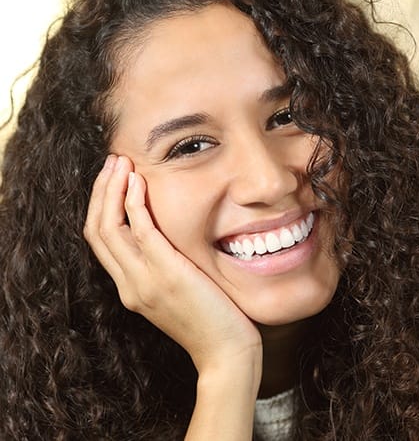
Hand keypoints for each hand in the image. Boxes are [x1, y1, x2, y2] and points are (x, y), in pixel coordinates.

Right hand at [83, 154, 261, 375]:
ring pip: (108, 227)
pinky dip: (133, 203)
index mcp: (130, 287)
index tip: (111, 179)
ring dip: (111, 189)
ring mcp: (143, 281)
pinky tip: (138, 182)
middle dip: (100, 191)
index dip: (100, 205)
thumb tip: (165, 236)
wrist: (226, 353)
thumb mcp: (178, 291)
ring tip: (120, 162)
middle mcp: (129, 284)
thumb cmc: (211, 320)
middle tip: (111, 161)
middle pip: (96, 229)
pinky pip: (140, 231)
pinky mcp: (166, 275)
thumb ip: (163, 266)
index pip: (100, 240)